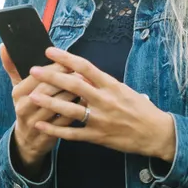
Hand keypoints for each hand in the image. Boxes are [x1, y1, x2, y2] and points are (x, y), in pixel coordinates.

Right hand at [0, 44, 78, 176]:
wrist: (28, 140)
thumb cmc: (27, 106)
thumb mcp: (18, 88)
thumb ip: (12, 67)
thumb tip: (3, 45)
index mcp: (17, 93)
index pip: (37, 76)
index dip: (54, 68)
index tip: (68, 60)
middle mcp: (23, 108)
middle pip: (47, 89)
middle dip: (66, 79)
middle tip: (81, 71)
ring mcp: (35, 122)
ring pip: (58, 104)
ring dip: (73, 93)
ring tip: (86, 84)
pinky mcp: (48, 135)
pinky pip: (65, 120)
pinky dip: (76, 109)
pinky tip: (85, 101)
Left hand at [29, 47, 176, 161]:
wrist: (156, 133)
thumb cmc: (141, 108)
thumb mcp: (124, 90)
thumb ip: (102, 83)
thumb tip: (81, 73)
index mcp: (111, 85)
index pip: (85, 67)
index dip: (66, 58)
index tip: (49, 51)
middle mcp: (105, 100)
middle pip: (74, 85)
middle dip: (52, 77)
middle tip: (33, 69)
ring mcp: (101, 119)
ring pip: (70, 109)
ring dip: (50, 102)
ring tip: (32, 95)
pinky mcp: (98, 137)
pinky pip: (73, 133)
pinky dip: (55, 129)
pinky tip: (41, 125)